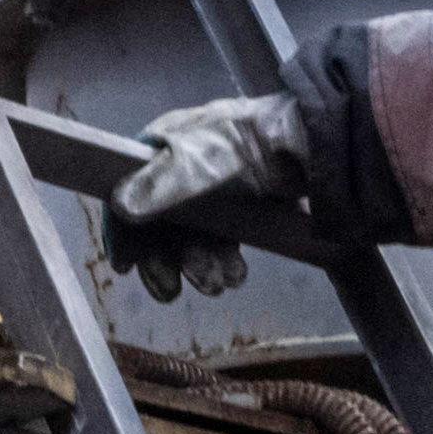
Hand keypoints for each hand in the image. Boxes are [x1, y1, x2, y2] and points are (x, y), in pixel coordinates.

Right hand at [101, 92, 306, 301]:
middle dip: (165, 261)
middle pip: (157, 224)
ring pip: (190, 240)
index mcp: (161, 147)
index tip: (124, 265)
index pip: (126, 191)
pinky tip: (235, 276)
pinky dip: (223, 264)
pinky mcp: (238, 210)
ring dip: (199, 267)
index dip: (123, 229)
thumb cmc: (251, 142)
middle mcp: (179, 170)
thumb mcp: (201, 158)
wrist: (312, 145)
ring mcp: (210, 192)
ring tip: (217, 284)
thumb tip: (120, 207)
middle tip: (170, 291)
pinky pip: (219, 243)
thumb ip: (161, 184)